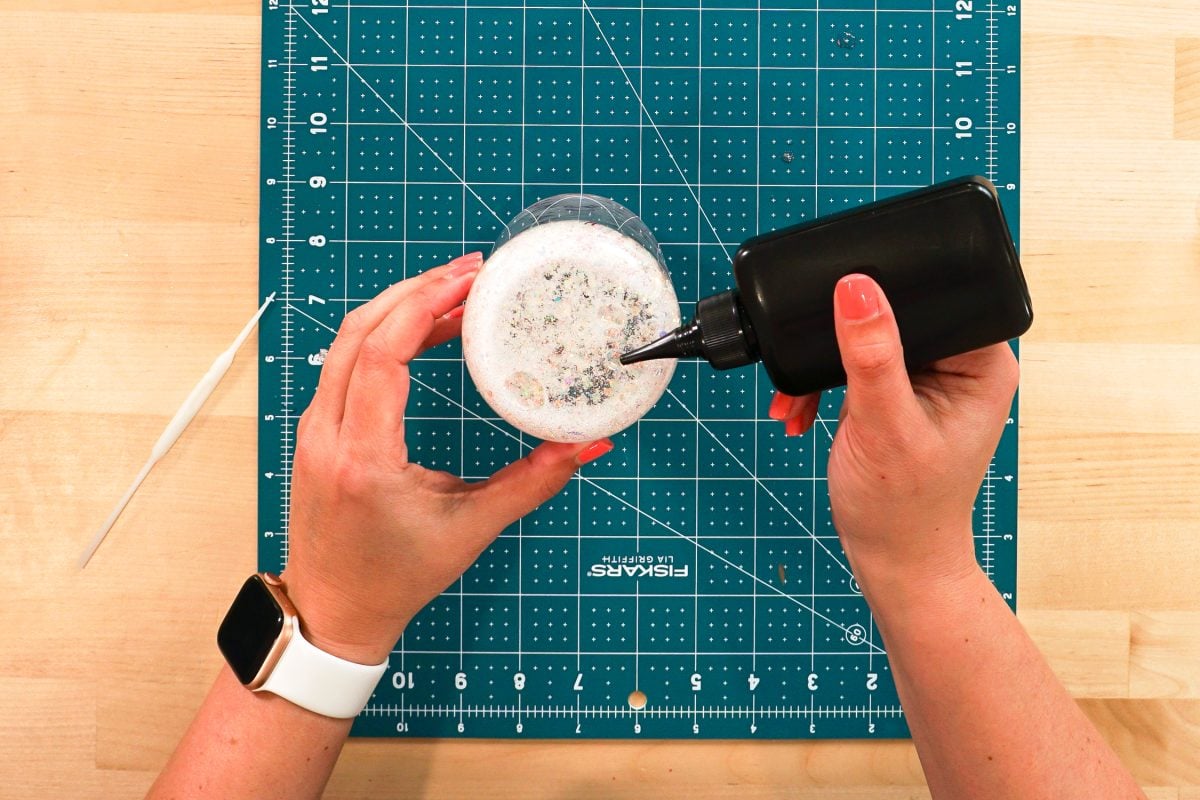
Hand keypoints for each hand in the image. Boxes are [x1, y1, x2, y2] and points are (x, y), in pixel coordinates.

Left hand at [280, 253, 612, 663]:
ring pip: (344, 341)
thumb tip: (587, 444)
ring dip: (398, 308)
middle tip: (470, 274)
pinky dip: (382, 335)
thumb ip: (534, 481)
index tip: (467, 282)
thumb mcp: (471, 528)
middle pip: (358, 330)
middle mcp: (328, 435)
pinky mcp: (315, 431)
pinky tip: (422, 330)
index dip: (424, 305)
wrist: (334, 611)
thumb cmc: (395, 578)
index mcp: (364, 458)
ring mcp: (313, 430)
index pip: (383, 353)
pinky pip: (343, 363)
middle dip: (416, 290)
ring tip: (453, 294)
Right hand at [768, 274, 1018, 593]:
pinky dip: (821, 383)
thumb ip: (872, 357)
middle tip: (808, 366)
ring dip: (822, 364)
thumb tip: (857, 288)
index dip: (886, 292)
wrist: (892, 556)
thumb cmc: (905, 508)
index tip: (838, 307)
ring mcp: (924, 376)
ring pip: (864, 337)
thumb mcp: (886, 426)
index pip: (938, 295)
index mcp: (981, 362)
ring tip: (796, 401)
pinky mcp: (895, 390)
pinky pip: (851, 363)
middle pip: (892, 312)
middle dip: (839, 337)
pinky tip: (802, 409)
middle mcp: (958, 362)